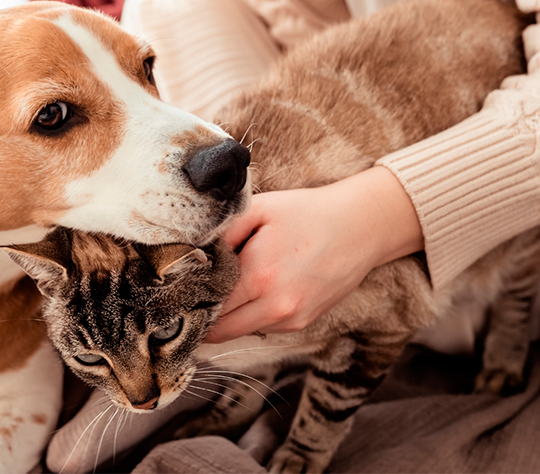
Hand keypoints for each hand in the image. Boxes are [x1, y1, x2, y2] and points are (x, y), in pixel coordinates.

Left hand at [205, 166, 422, 343]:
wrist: (362, 227)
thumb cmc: (307, 213)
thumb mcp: (259, 209)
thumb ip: (221, 232)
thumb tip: (190, 253)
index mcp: (259, 276)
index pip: (207, 307)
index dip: (189, 301)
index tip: (177, 293)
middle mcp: (275, 306)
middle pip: (219, 330)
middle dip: (203, 315)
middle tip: (191, 297)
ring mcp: (291, 319)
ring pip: (240, 331)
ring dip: (228, 316)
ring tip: (227, 287)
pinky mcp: (303, 323)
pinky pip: (263, 326)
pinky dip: (252, 314)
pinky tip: (256, 289)